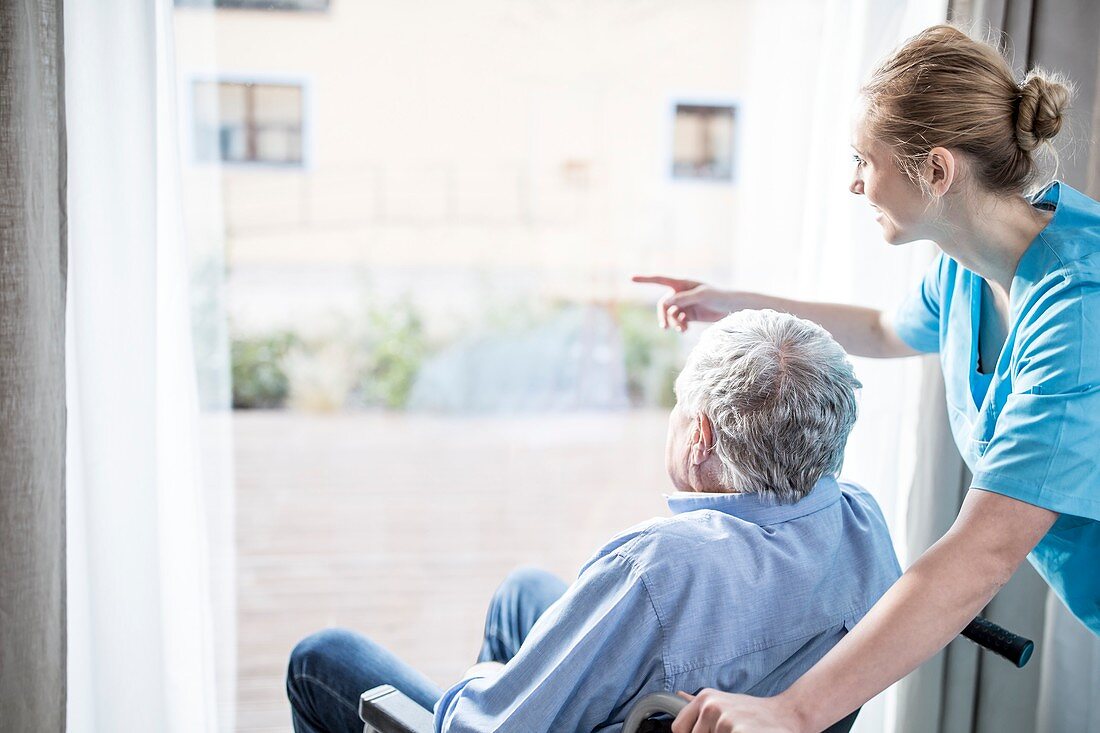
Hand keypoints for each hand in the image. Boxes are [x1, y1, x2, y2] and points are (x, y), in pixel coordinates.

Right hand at [631, 275, 735, 331]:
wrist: (730, 307)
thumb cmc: (718, 296)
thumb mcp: (702, 295)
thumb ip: (684, 298)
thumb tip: (666, 302)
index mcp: (682, 283)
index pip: (660, 280)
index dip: (645, 279)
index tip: (631, 278)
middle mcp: (680, 293)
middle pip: (663, 305)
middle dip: (664, 316)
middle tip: (665, 327)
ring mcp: (683, 305)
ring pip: (670, 315)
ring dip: (674, 323)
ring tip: (683, 329)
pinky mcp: (688, 315)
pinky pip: (677, 321)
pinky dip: (679, 326)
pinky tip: (685, 330)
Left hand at [671, 690, 802, 732]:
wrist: (788, 716)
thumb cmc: (755, 713)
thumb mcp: (726, 702)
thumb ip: (701, 705)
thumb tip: (679, 695)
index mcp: (705, 699)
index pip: (679, 729)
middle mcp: (711, 707)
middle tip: (732, 730)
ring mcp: (725, 720)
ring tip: (743, 731)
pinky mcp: (739, 732)